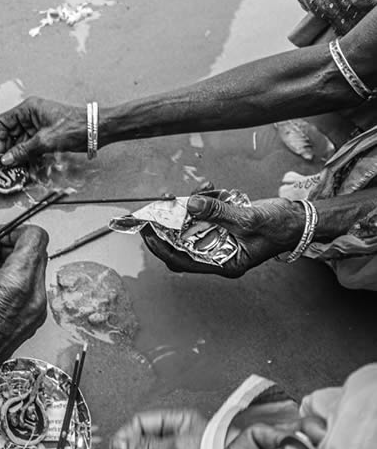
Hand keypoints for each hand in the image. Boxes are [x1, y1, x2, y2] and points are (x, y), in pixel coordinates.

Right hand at [0, 97, 85, 165]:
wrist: (98, 130)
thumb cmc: (77, 126)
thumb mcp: (45, 140)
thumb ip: (23, 151)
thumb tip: (7, 159)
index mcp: (29, 109)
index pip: (4, 122)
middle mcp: (32, 116)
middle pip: (11, 134)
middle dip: (8, 150)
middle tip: (6, 166)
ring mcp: (39, 127)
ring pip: (21, 143)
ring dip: (18, 156)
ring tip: (16, 169)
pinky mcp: (46, 137)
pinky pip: (31, 148)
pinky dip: (28, 157)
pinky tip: (27, 167)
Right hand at [0, 226, 48, 401]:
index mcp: (17, 283)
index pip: (36, 237)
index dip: (16, 231)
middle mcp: (34, 297)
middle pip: (38, 253)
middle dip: (15, 247)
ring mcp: (37, 311)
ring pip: (35, 271)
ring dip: (15, 265)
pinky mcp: (33, 321)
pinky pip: (32, 290)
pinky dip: (17, 283)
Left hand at [142, 194, 305, 278]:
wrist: (301, 218)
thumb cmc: (281, 226)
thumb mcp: (248, 218)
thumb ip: (218, 212)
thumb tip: (189, 205)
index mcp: (223, 262)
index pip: (180, 259)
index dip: (160, 245)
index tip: (146, 230)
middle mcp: (218, 252)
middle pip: (181, 240)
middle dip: (173, 220)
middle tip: (164, 202)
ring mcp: (220, 238)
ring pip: (192, 224)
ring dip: (192, 205)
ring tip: (200, 189)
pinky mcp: (223, 224)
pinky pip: (205, 212)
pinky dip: (205, 199)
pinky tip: (211, 187)